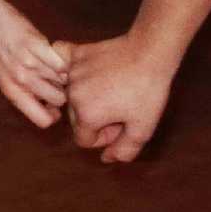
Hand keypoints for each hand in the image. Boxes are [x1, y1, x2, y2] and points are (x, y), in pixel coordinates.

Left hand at [0, 0, 69, 127]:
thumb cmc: (0, 51)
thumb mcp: (8, 79)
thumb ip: (28, 95)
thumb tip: (55, 111)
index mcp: (13, 93)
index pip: (43, 121)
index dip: (54, 114)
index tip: (53, 102)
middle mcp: (20, 80)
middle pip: (59, 100)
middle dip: (62, 91)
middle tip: (56, 79)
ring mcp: (27, 62)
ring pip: (63, 80)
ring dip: (63, 73)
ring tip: (52, 63)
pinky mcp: (34, 43)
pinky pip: (61, 61)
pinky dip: (62, 59)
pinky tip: (53, 53)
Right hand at [64, 36, 175, 163]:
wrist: (148, 53)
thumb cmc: (147, 92)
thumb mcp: (143, 129)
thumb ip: (124, 150)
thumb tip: (107, 158)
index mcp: (86, 115)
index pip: (84, 140)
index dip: (103, 137)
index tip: (120, 125)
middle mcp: (72, 95)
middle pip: (77, 119)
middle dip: (96, 119)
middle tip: (120, 109)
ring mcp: (71, 73)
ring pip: (72, 96)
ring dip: (88, 98)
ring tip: (113, 91)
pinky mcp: (74, 54)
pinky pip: (62, 66)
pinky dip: (69, 70)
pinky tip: (88, 71)